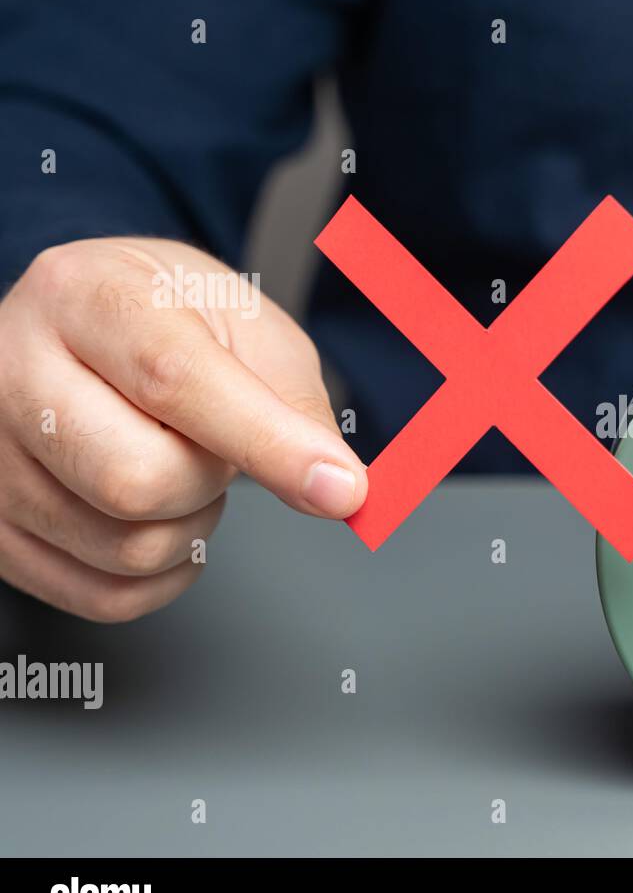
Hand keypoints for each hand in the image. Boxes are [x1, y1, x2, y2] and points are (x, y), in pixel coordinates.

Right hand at [0, 238, 368, 621]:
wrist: (83, 324)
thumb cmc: (167, 318)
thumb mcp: (246, 324)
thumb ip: (293, 403)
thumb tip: (334, 487)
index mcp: (85, 296)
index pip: (175, 382)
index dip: (268, 444)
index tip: (340, 486)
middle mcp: (10, 370)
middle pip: (136, 482)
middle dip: (212, 479)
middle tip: (215, 443)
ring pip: (124, 549)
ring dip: (191, 527)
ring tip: (180, 467)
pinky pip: (105, 596)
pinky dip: (164, 575)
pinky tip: (162, 518)